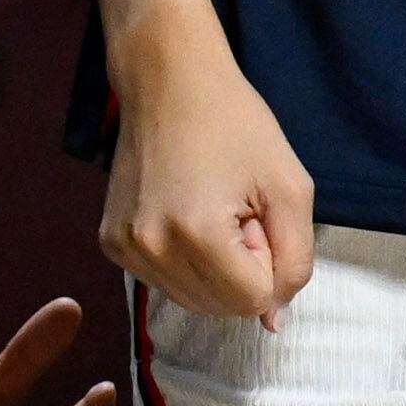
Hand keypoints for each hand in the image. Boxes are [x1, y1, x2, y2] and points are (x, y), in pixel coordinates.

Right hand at [97, 0, 314, 323]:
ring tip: (216, 210)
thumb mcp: (290, 188)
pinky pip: (167, 281)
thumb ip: (295, 259)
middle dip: (246, 271)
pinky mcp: (109, 245)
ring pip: (194, 301)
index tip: (262, 217)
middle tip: (241, 212)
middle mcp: (147, 250)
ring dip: (220, 269)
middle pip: (222, 308)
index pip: (253, 301)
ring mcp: (122, 250)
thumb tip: (274, 322)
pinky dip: (191, 262)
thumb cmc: (237, 125)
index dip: (273, 265)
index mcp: (193, 235)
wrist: (168, 83)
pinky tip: (190, 213)